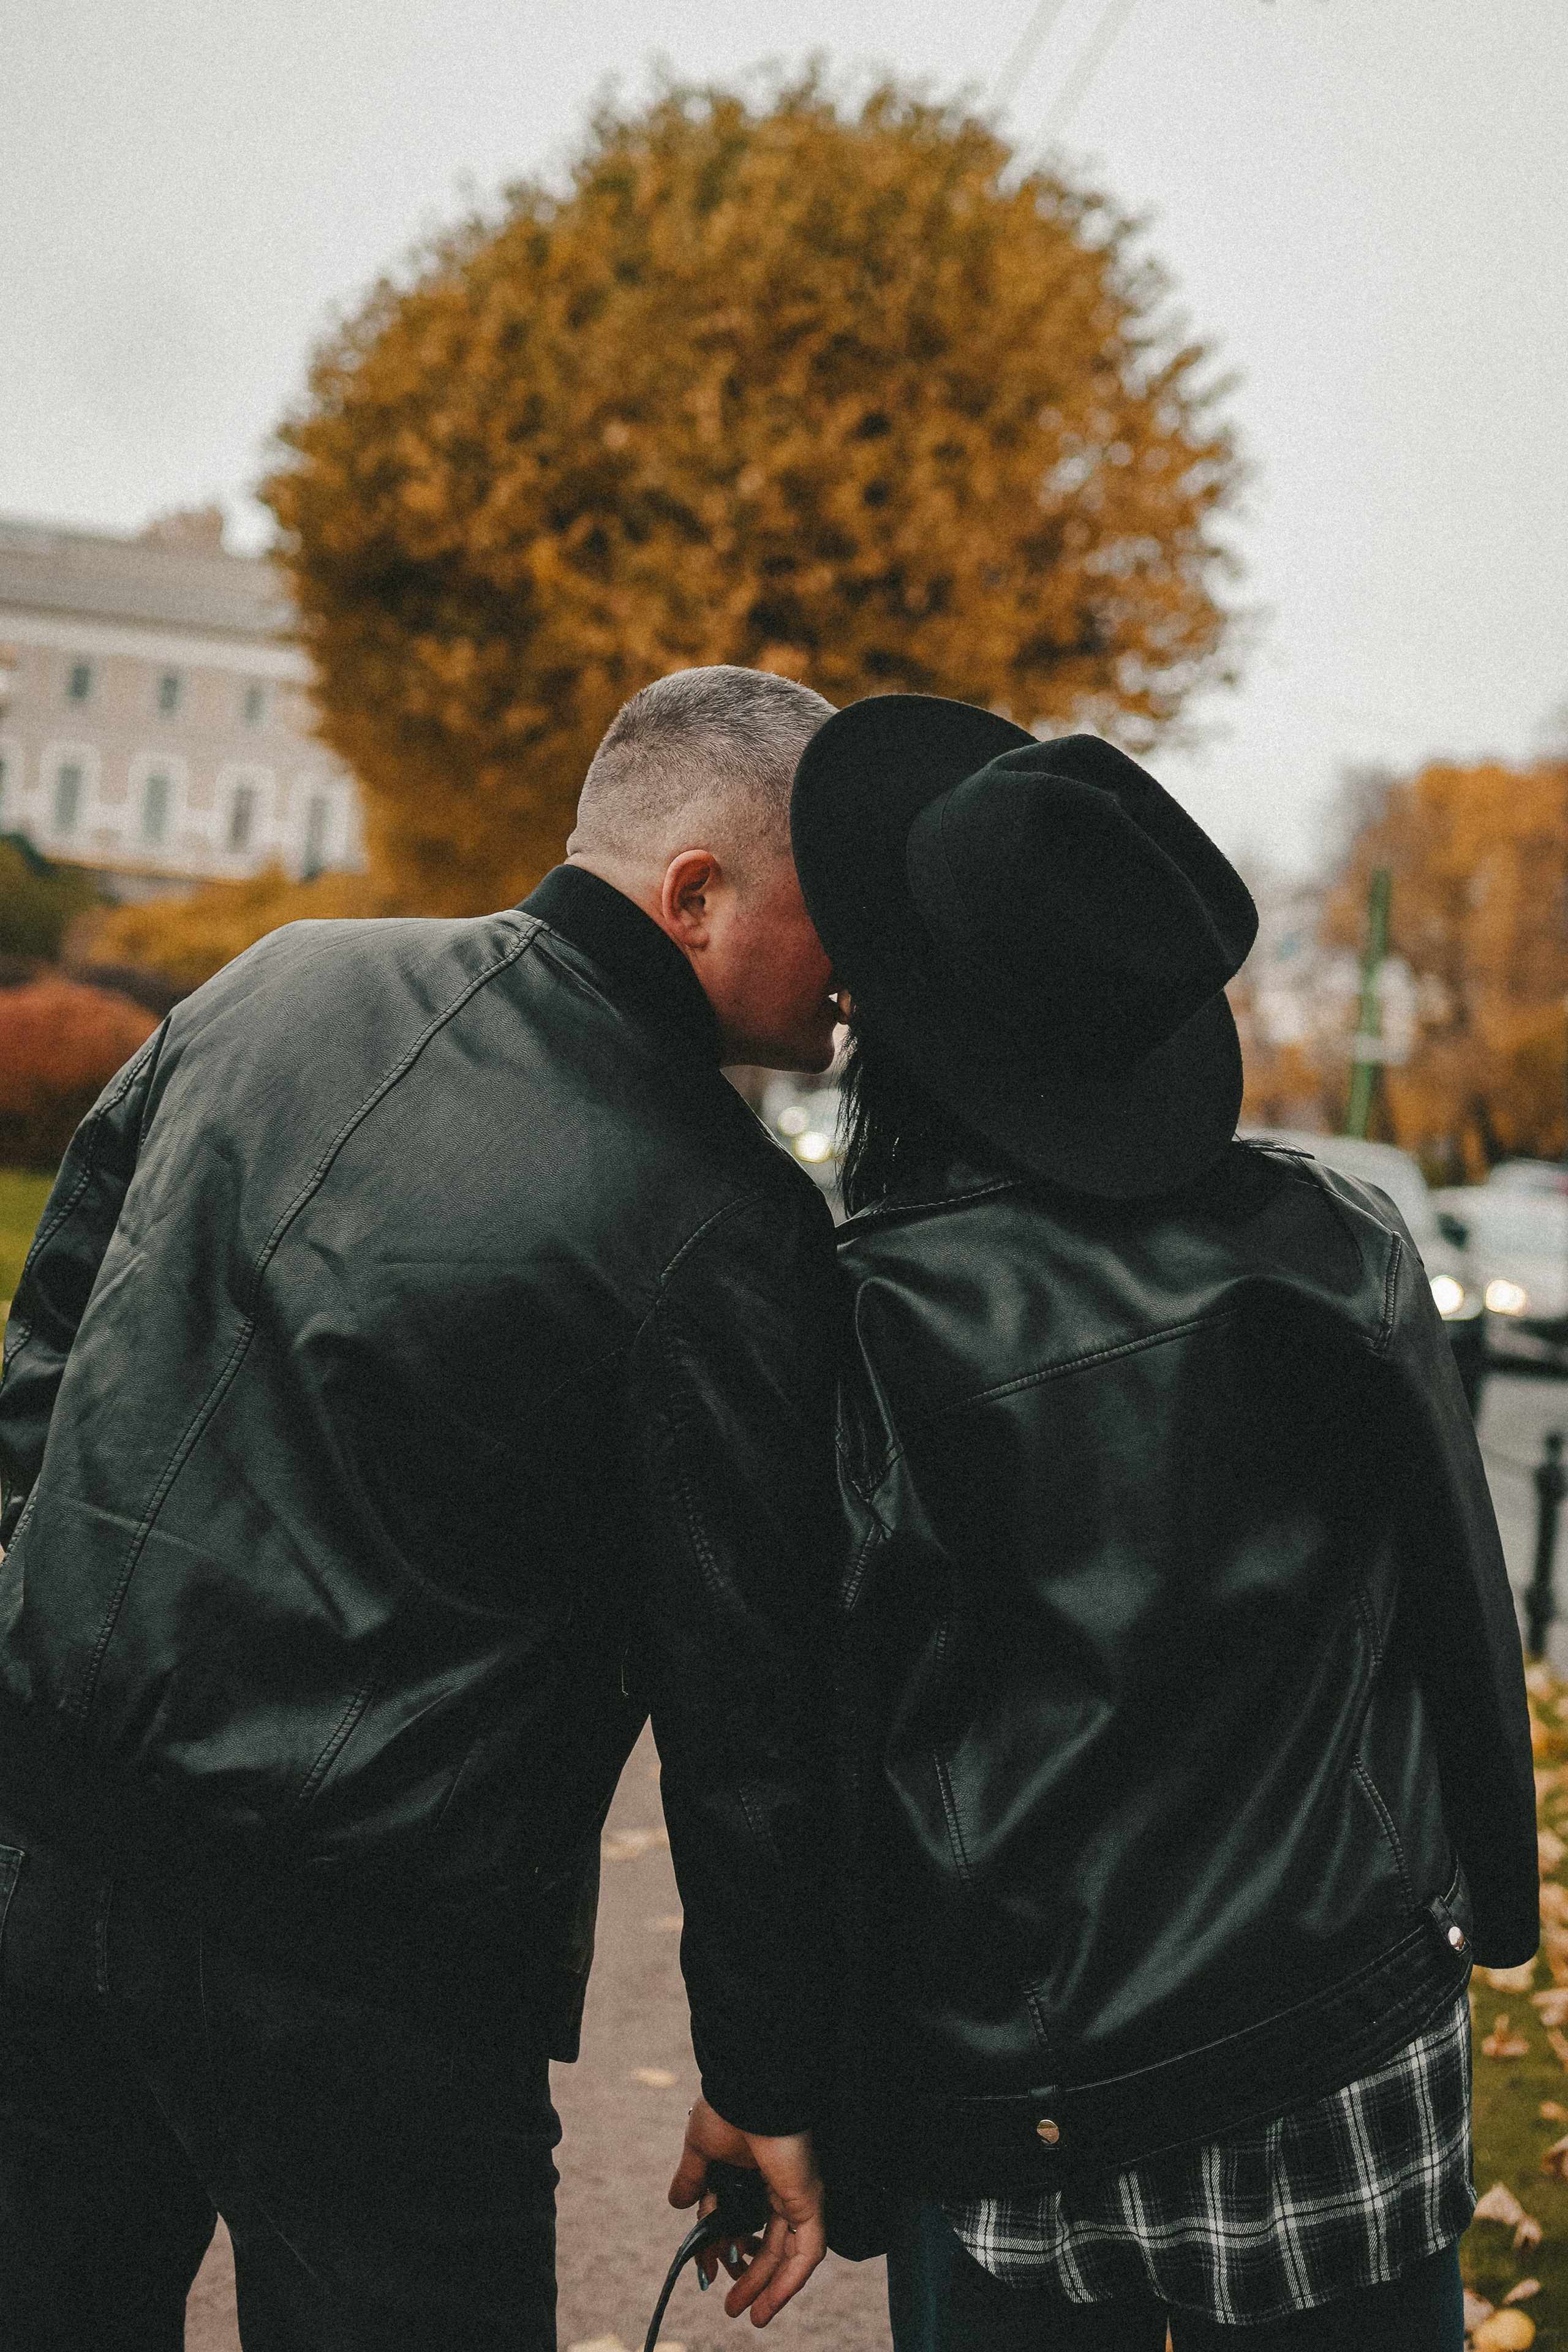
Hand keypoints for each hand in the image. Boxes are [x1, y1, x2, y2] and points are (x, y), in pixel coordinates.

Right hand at [668, 2094, 825, 2325]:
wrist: (750, 2088)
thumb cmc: (727, 2108)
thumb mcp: (701, 2150)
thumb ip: (693, 2180)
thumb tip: (676, 2204)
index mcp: (757, 2174)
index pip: (742, 2222)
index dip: (724, 2250)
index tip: (706, 2273)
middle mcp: (781, 2187)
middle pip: (768, 2244)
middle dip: (749, 2277)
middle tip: (730, 2306)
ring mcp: (797, 2196)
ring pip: (788, 2255)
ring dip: (768, 2289)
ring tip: (749, 2317)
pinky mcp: (809, 2201)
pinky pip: (808, 2252)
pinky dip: (790, 2281)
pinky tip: (771, 2304)